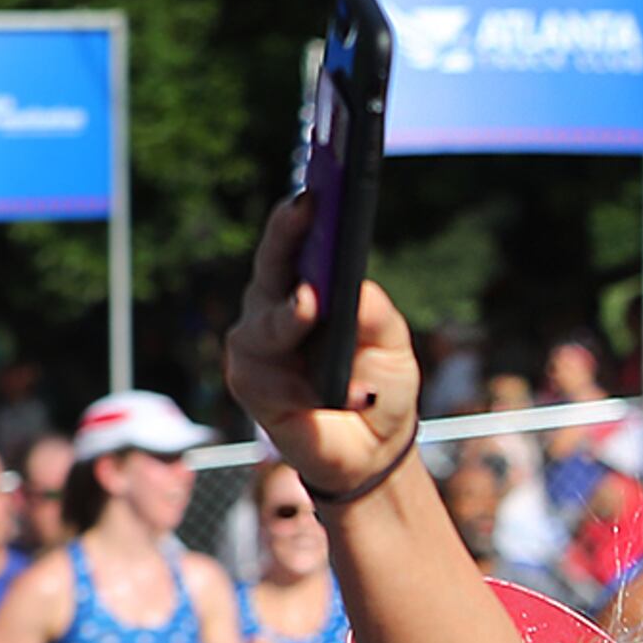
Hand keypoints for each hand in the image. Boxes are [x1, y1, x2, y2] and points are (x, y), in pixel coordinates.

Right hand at [227, 195, 420, 495]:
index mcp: (307, 289)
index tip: (313, 193)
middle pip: (271, 266)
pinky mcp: (250, 384)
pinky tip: (327, 392)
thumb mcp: (392, 345)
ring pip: (264, 320)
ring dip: (290, 316)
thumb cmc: (378, 385)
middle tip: (304, 211)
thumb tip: (352, 284)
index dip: (299, 217)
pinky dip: (300, 383)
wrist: (370, 450)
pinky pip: (266, 374)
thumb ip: (374, 312)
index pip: (297, 243)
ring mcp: (256, 344)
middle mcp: (273, 308)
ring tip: (311, 304)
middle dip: (285, 238)